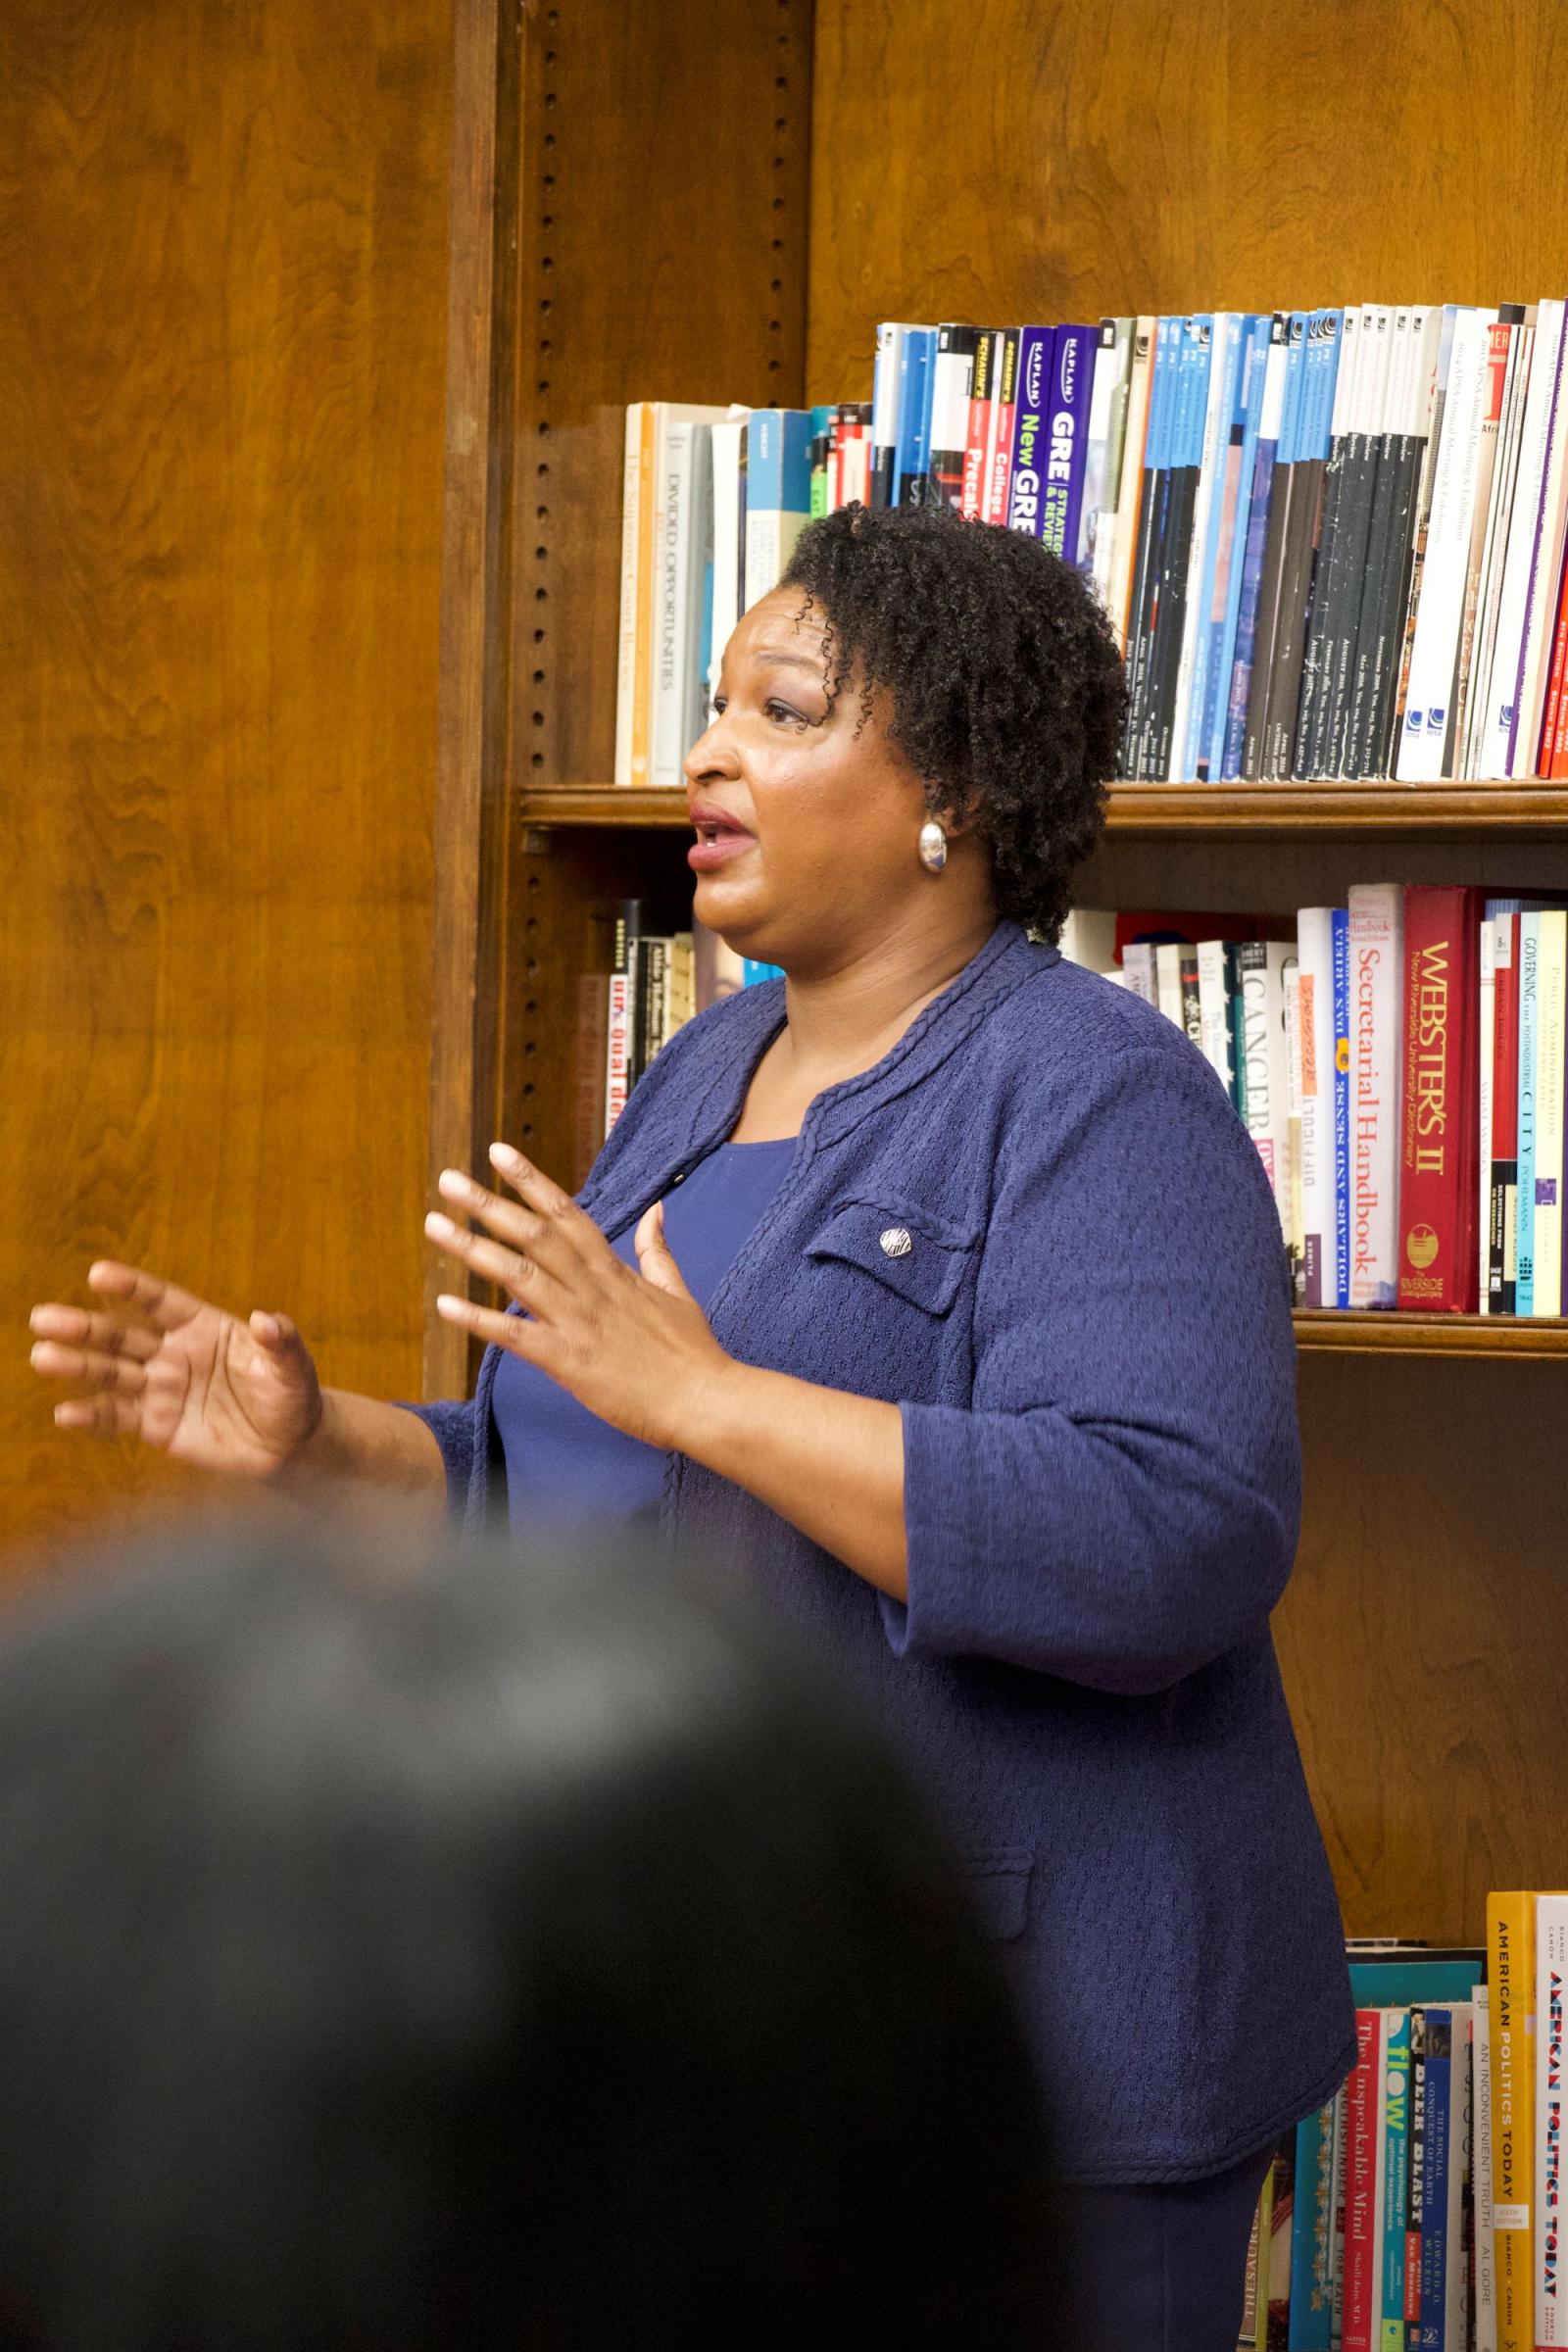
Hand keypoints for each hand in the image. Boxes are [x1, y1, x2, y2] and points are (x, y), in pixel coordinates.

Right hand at [28, 1263, 323, 1478]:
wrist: (288, 1444)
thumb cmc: (292, 1396)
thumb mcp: (293, 1368)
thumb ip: (281, 1343)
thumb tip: (266, 1321)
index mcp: (203, 1326)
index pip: (160, 1302)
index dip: (131, 1288)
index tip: (97, 1274)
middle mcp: (174, 1353)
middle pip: (121, 1336)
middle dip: (84, 1327)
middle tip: (43, 1317)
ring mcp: (161, 1388)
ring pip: (112, 1374)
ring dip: (77, 1366)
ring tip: (42, 1357)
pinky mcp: (156, 1425)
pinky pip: (119, 1417)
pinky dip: (92, 1415)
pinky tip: (66, 1412)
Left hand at [425, 1144, 732, 1449]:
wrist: (706, 1401)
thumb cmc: (693, 1354)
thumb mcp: (677, 1291)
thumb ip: (657, 1250)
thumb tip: (656, 1210)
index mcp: (614, 1270)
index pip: (566, 1214)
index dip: (531, 1180)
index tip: (499, 1152)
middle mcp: (592, 1288)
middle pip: (534, 1234)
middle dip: (489, 1204)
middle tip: (449, 1180)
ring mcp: (580, 1322)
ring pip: (519, 1275)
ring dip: (473, 1249)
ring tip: (435, 1224)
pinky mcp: (571, 1361)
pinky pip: (516, 1336)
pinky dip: (479, 1320)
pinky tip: (444, 1306)